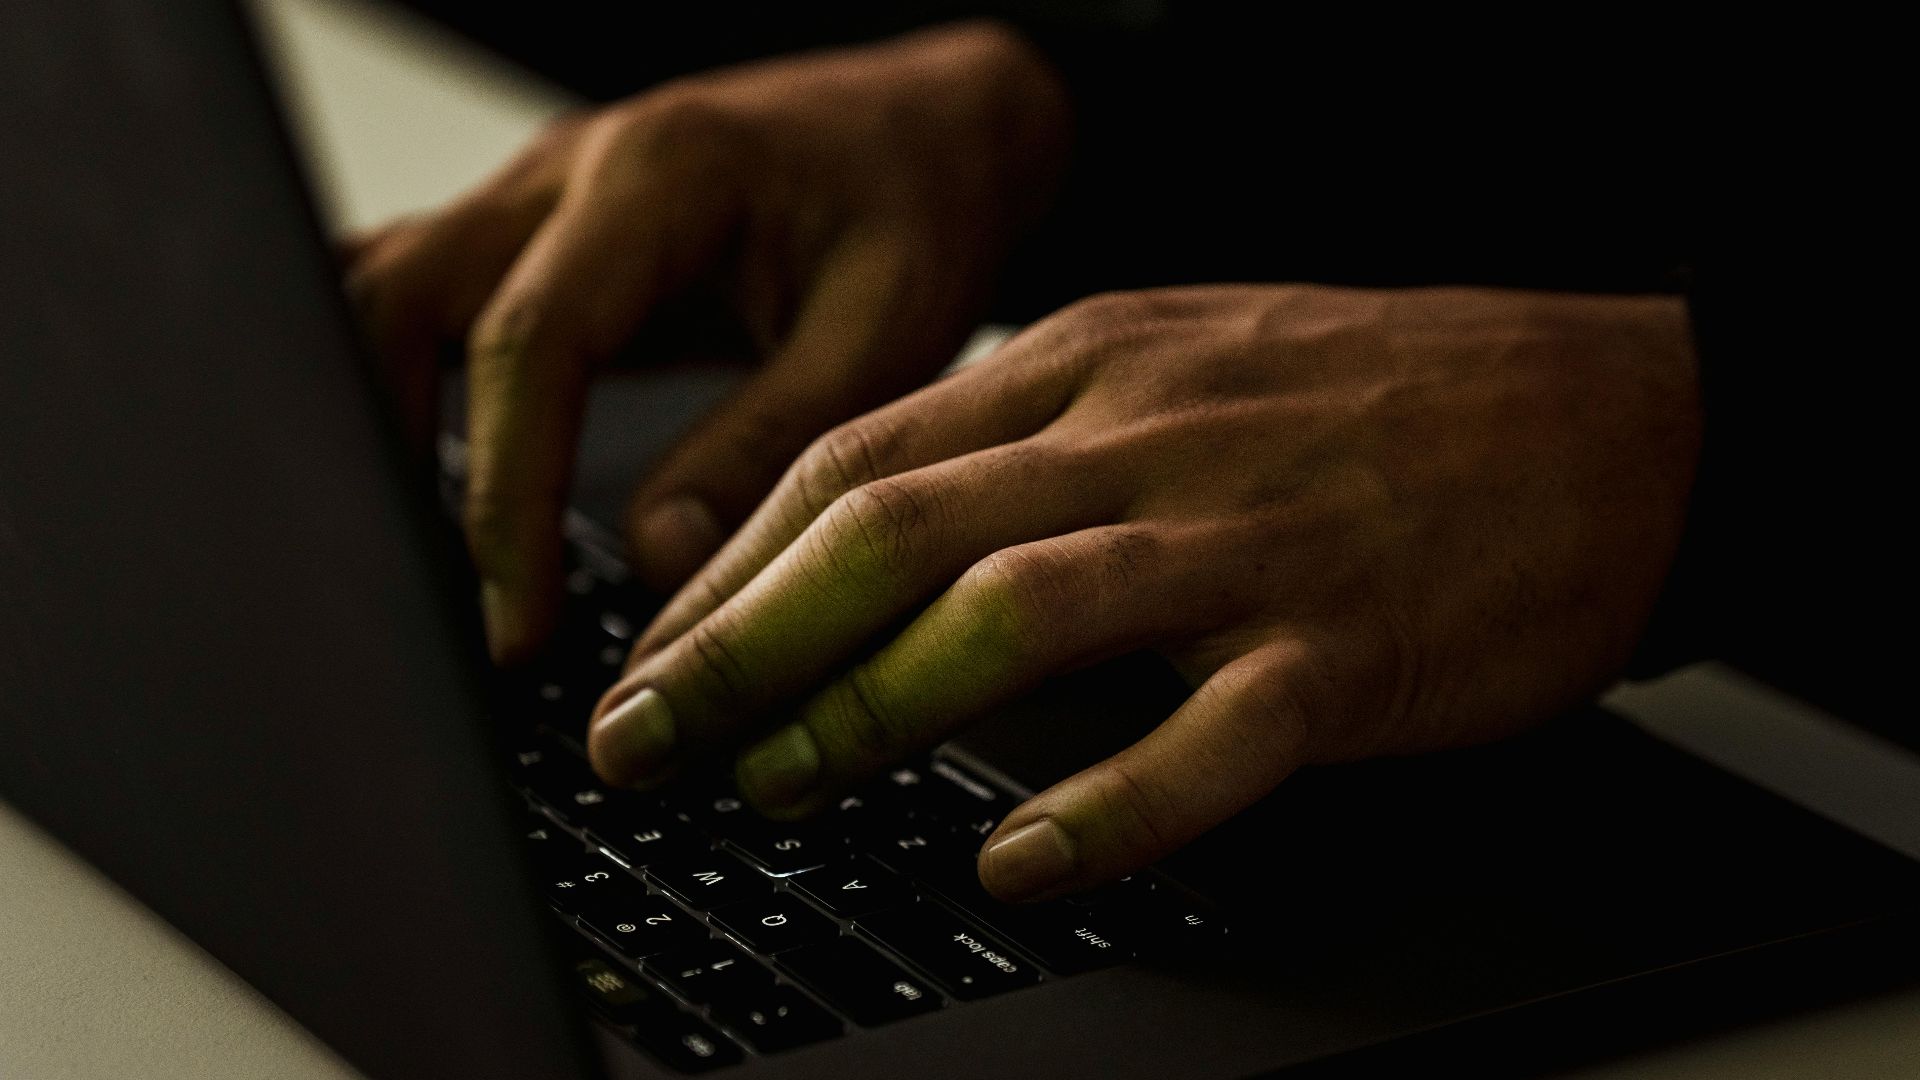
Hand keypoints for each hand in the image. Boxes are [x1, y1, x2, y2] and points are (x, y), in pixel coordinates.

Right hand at [343, 22, 1069, 660]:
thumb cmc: (920, 209)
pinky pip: (423, 296)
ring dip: (380, 421)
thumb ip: (771, 445)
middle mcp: (572, 169)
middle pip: (398, 298)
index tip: (515, 623)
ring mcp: (540, 195)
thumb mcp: (887, 333)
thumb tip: (660, 559)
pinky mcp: (537, 235)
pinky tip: (417, 481)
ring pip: (385, 292)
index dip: (506, 497)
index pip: (529, 341)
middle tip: (437, 602)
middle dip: (394, 458)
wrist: (929, 132)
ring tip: (419, 561)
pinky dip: (398, 385)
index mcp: (662, 173)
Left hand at [587, 284, 1699, 900]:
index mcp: (1087, 364)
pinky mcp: (1345, 644)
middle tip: (647, 740)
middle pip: (891, 531)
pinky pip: (1208, 735)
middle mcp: (1142, 437)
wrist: (1613, 410)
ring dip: (871, 709)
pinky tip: (1021, 864)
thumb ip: (1031, 441)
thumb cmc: (1381, 399)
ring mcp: (1244, 539)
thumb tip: (879, 543)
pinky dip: (1106, 805)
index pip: (854, 460)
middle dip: (742, 643)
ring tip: (780, 790)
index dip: (727, 568)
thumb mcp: (1179, 366)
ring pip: (1013, 614)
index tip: (646, 655)